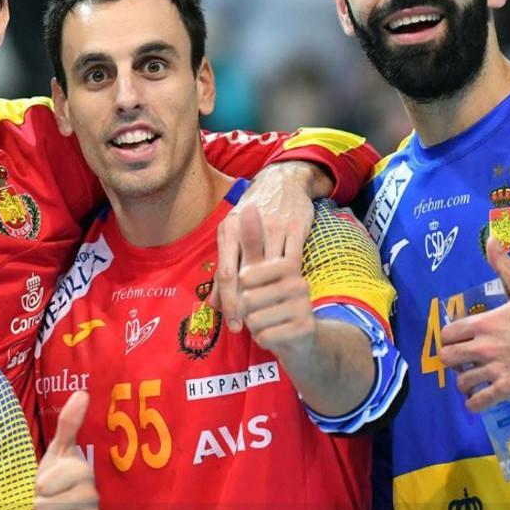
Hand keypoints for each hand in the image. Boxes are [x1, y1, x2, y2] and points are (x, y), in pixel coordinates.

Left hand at [34, 391, 96, 509]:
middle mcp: (94, 497)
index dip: (39, 488)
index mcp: (84, 472)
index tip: (49, 486)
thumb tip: (82, 392)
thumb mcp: (57, 454)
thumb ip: (68, 424)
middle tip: (52, 504)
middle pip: (44, 506)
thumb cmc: (55, 487)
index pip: (44, 485)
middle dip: (40, 507)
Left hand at [211, 162, 319, 331]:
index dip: (227, 301)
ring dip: (267, 295)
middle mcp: (248, 229)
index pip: (226, 273)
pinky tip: (285, 295)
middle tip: (242, 327)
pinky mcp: (297, 228)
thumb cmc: (251, 212)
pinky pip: (294, 260)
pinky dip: (288, 279)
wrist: (282, 182)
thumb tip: (212, 303)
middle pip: (245, 276)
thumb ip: (224, 269)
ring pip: (270, 271)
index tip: (230, 323)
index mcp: (228, 231)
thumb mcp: (231, 234)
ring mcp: (275, 228)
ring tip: (264, 315)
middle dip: (243, 305)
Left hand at [440, 241, 509, 411]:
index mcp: (486, 323)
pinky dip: (475, 403)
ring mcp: (496, 369)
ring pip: (462, 382)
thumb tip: (492, 240)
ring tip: (473, 380)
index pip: (448, 333)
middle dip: (453, 360)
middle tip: (464, 361)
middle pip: (448, 358)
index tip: (458, 342)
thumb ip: (504, 267)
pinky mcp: (509, 388)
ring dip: (465, 383)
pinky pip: (479, 402)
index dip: (449, 339)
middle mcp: (486, 346)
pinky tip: (479, 399)